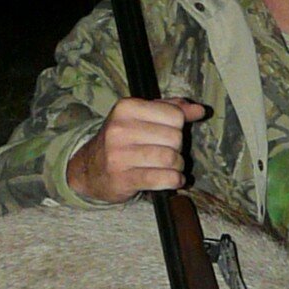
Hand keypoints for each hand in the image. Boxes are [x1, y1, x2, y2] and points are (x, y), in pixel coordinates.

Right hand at [66, 97, 206, 202]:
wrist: (88, 169)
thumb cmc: (122, 141)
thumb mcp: (142, 117)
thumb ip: (171, 109)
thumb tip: (200, 110)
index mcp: (126, 108)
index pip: (175, 115)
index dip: (178, 127)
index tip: (167, 134)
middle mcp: (120, 129)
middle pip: (175, 138)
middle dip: (177, 148)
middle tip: (166, 152)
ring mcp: (119, 154)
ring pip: (171, 158)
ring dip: (177, 166)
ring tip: (169, 167)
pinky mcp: (123, 178)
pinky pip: (163, 178)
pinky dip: (174, 180)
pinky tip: (173, 180)